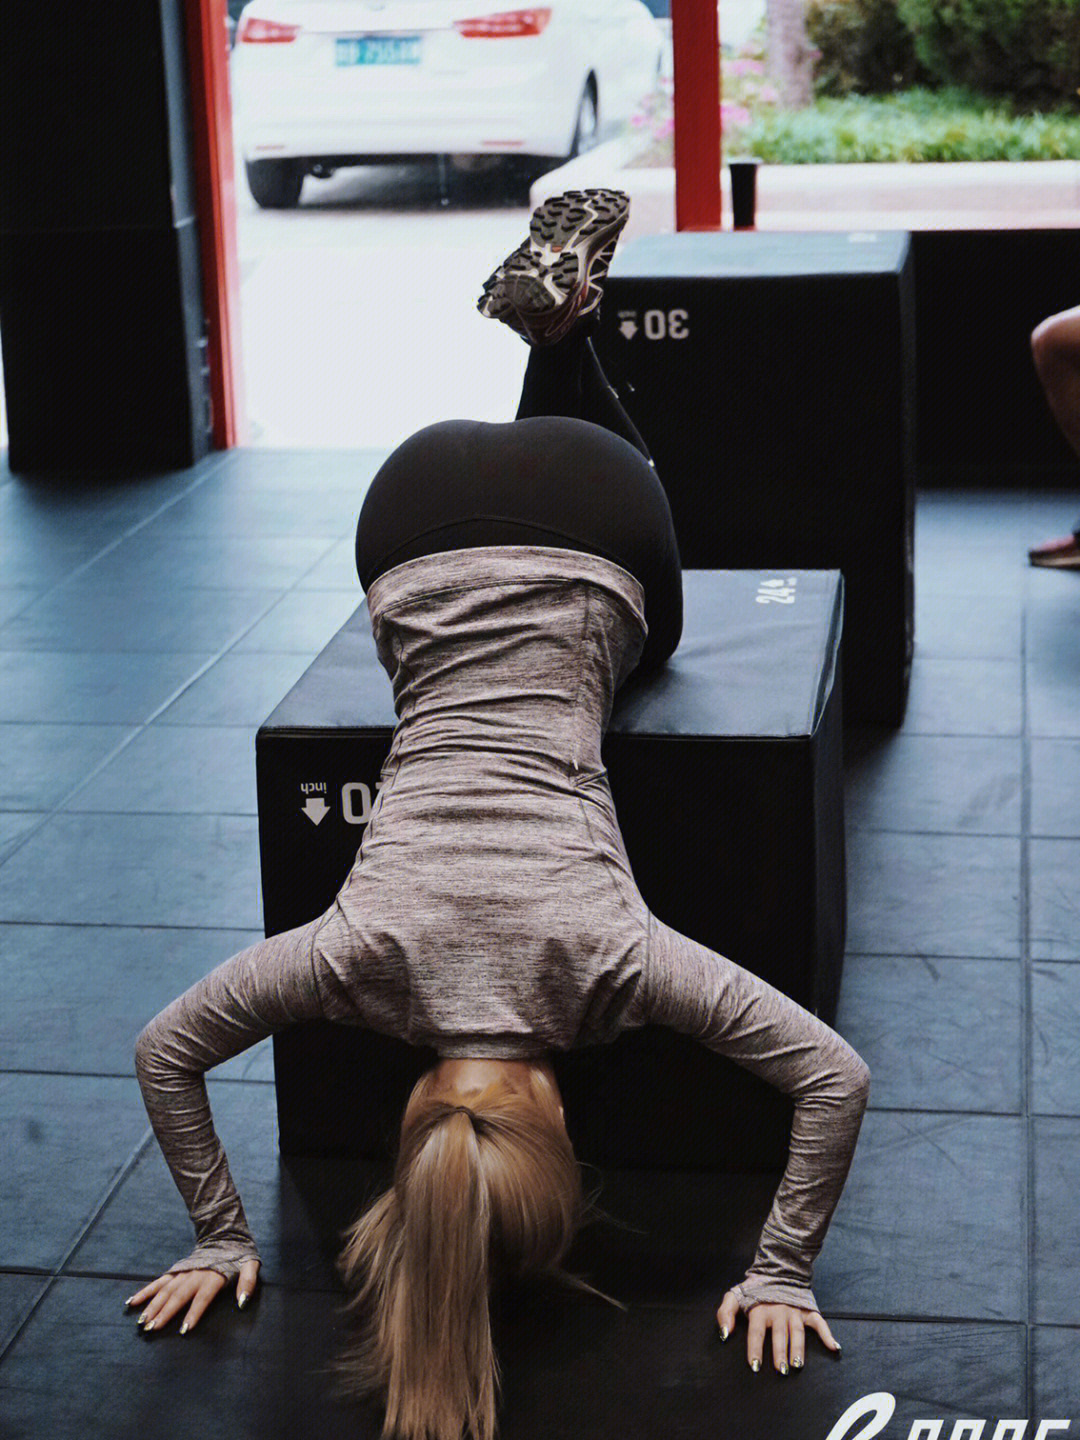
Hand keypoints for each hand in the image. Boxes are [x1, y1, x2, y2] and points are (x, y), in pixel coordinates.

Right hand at [125, 1259, 259, 1334]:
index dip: (194, 1312)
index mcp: (214, 1276)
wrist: (224, 1234)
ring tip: (141, 1321)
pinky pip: (159, 1282)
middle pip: (178, 1295)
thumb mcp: (251, 1265)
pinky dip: (145, 1291)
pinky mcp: (176, 1271)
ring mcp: (183, 1272)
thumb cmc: (239, 1255)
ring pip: (165, 1290)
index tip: (184, 1329)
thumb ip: (248, 1282)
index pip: (202, 1297)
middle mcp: (195, 1274)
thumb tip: (243, 1302)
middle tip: (152, 1329)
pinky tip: (132, 1302)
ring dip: (152, 1306)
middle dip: (165, 1313)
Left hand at [716, 1290, 839, 1372]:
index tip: (755, 1366)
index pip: (756, 1332)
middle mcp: (778, 1311)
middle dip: (780, 1352)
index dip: (755, 1349)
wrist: (776, 1270)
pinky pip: (818, 1322)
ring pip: (797, 1331)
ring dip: (798, 1348)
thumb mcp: (734, 1297)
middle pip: (779, 1334)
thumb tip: (725, 1334)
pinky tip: (834, 1347)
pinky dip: (827, 1334)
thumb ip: (725, 1313)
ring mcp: (794, 1310)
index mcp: (759, 1309)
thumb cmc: (754, 1290)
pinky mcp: (807, 1309)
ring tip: (798, 1365)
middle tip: (781, 1370)